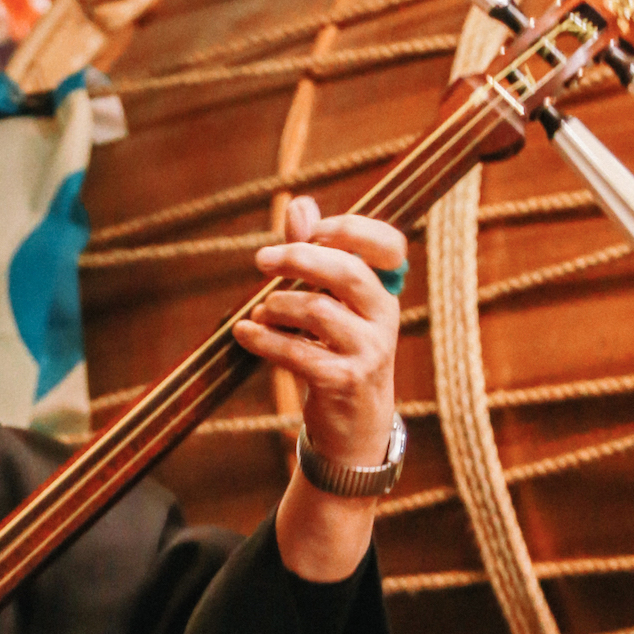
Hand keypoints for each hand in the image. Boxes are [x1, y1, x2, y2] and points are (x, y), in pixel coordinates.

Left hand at [232, 195, 405, 582]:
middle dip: (300, 258)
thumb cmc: (338, 355)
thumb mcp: (332, 305)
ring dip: (278, 306)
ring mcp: (368, 353)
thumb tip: (299, 204)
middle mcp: (384, 318)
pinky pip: (298, 352)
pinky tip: (245, 333)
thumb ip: (315, 254)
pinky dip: (265, 339)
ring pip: (319, 311)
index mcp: (385, 293)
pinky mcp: (343, 383)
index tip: (311, 229)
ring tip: (260, 311)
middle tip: (262, 260)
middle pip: (348, 272)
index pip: (388, 246)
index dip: (351, 228)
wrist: (353, 429)